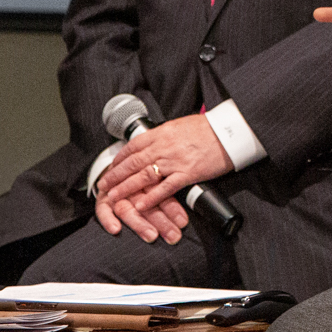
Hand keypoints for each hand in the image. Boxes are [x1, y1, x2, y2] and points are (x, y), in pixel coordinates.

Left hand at [96, 116, 232, 241]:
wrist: (228, 132)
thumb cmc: (208, 128)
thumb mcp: (181, 125)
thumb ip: (165, 135)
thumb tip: (154, 141)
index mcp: (162, 133)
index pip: (133, 146)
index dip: (119, 158)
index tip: (111, 167)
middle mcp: (164, 147)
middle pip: (133, 163)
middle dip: (115, 175)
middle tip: (103, 186)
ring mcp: (174, 161)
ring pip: (143, 176)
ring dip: (126, 188)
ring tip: (114, 197)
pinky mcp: (187, 174)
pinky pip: (165, 188)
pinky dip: (151, 198)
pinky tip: (141, 206)